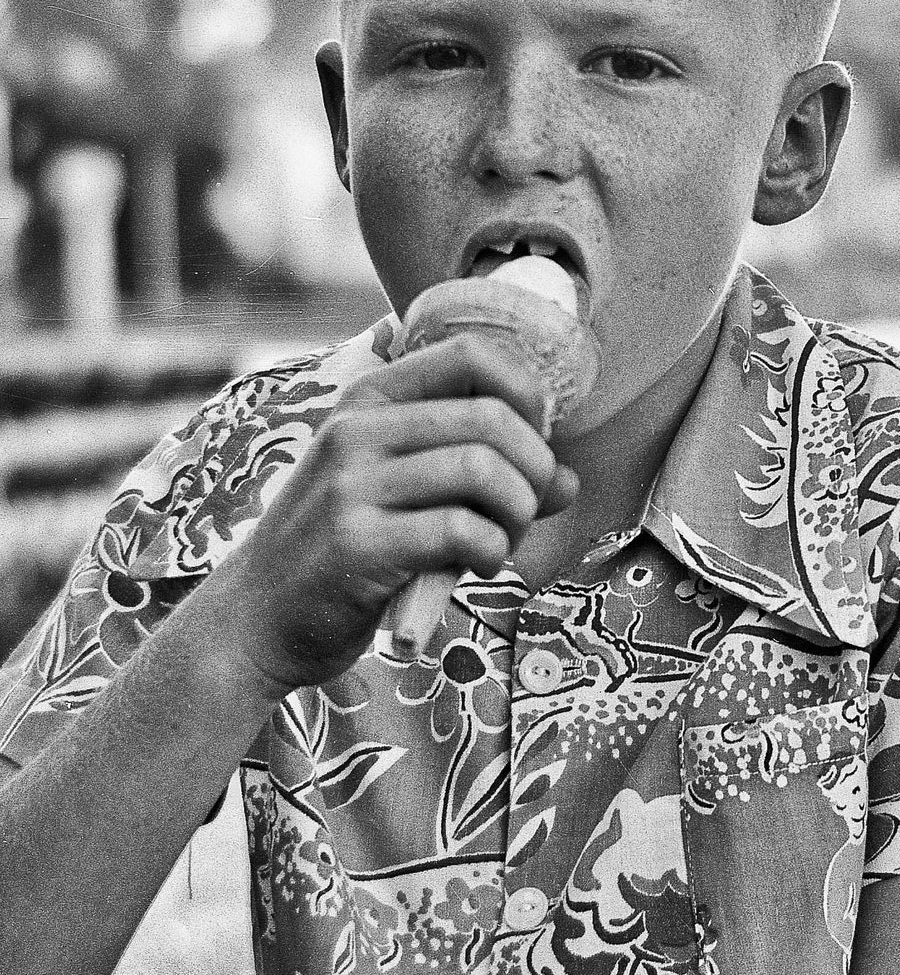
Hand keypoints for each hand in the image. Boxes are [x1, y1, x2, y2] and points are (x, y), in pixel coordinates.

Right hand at [203, 333, 578, 693]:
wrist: (256, 620)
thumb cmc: (345, 549)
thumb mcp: (405, 492)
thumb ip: (484, 477)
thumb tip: (568, 481)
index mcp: (369, 400)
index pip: (472, 354)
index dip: (526, 395)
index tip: (532, 444)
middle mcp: (356, 430)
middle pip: (493, 419)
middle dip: (534, 471)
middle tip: (522, 513)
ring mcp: (351, 485)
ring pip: (484, 470)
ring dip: (517, 515)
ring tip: (500, 543)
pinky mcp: (356, 544)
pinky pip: (461, 530)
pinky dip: (491, 552)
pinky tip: (475, 567)